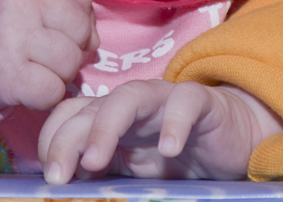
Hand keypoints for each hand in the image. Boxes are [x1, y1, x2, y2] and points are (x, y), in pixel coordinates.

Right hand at [0, 0, 97, 111]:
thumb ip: (64, 0)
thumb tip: (94, 40)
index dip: (78, 14)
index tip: (55, 24)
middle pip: (81, 28)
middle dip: (73, 45)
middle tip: (47, 51)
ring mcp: (12, 35)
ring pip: (71, 61)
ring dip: (60, 73)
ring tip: (37, 67)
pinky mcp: (6, 74)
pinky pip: (54, 91)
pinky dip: (47, 96)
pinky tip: (29, 86)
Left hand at [37, 80, 282, 183]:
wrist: (233, 141)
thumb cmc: (179, 159)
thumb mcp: (133, 173)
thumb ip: (102, 173)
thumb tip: (65, 185)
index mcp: (109, 119)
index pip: (68, 115)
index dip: (52, 139)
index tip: (50, 175)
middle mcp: (130, 105)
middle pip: (89, 108)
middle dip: (67, 140)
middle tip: (57, 176)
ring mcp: (163, 100)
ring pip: (127, 97)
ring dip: (106, 127)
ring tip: (95, 160)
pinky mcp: (200, 102)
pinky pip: (184, 102)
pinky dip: (174, 123)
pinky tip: (168, 149)